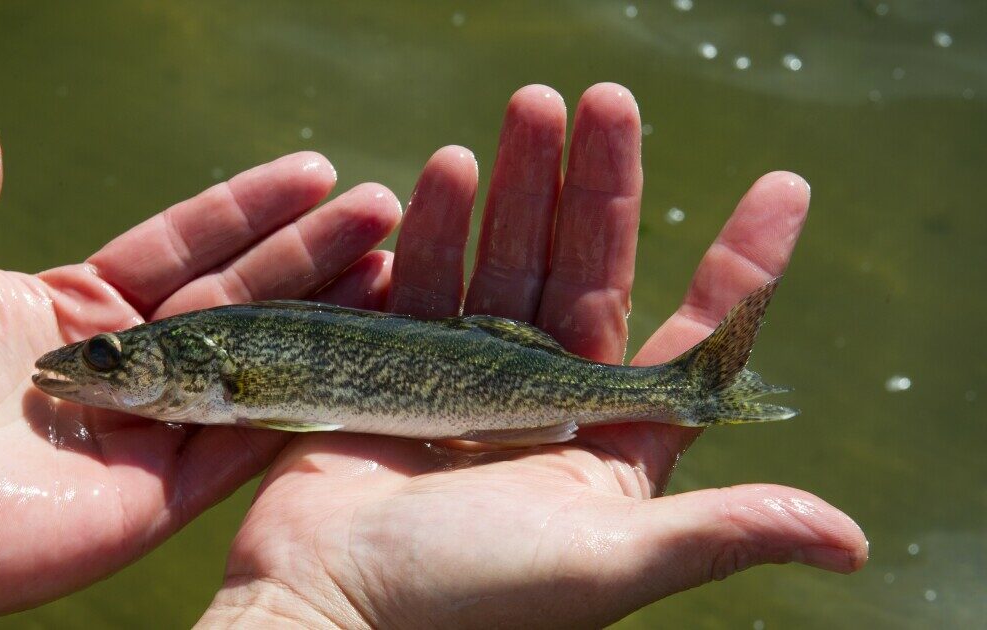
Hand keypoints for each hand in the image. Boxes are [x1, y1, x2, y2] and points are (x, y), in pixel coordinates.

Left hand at [0, 106, 400, 625]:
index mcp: (85, 306)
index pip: (189, 244)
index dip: (251, 206)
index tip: (315, 169)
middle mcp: (134, 364)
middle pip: (242, 294)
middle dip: (313, 249)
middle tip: (383, 206)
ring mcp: (156, 430)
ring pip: (259, 360)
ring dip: (326, 314)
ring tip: (396, 265)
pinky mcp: (166, 495)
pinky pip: (249, 438)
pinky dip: (304, 397)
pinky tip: (361, 353)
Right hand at [200, 84, 867, 627]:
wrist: (330, 611)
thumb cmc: (469, 603)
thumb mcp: (605, 568)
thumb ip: (715, 534)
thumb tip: (851, 539)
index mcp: (609, 445)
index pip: (693, 342)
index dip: (743, 267)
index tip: (783, 189)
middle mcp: (545, 403)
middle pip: (588, 273)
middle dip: (599, 187)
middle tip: (604, 100)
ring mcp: (467, 381)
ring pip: (506, 263)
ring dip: (517, 187)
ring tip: (525, 109)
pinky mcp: (394, 371)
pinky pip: (424, 285)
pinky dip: (436, 229)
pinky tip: (444, 174)